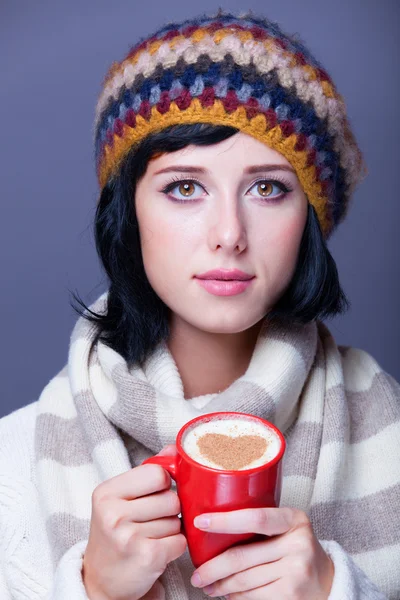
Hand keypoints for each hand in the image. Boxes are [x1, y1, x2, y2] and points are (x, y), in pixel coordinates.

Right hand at [82, 445, 186, 599]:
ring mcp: (128, 536)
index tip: (153, 495)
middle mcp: (113, 513)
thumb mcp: (122, 498)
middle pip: (171, 498)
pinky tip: (157, 551)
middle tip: (150, 522)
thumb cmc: (115, 533)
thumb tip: (174, 448)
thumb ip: (148, 472)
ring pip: (177, 521)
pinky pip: (180, 541)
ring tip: (150, 537)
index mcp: (106, 492)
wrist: (100, 581)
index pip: (157, 473)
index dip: (163, 484)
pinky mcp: (146, 557)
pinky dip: (175, 547)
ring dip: (171, 530)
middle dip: (169, 511)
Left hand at [190, 507, 333, 599]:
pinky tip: (228, 593)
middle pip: (242, 556)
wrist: (329, 579)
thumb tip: (212, 528)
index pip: (255, 518)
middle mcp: (298, 543)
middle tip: (196, 574)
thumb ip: (261, 523)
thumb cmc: (296, 548)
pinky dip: (236, 596)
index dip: (225, 520)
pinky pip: (253, 596)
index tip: (200, 522)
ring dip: (221, 585)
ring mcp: (297, 570)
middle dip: (213, 567)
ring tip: (208, 585)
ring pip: (244, 580)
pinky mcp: (292, 594)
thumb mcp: (287, 528)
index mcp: (294, 519)